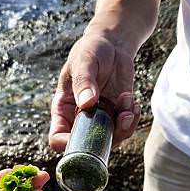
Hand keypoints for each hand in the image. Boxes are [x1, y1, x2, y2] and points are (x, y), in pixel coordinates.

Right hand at [49, 34, 140, 151]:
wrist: (112, 45)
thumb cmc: (91, 50)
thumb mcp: (84, 61)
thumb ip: (84, 81)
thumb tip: (87, 103)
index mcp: (63, 109)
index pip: (57, 138)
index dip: (68, 144)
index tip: (87, 135)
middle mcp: (79, 119)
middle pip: (86, 146)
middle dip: (107, 137)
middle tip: (122, 116)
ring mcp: (99, 119)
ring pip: (109, 141)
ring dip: (124, 126)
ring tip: (129, 102)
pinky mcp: (116, 115)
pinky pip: (124, 129)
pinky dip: (132, 118)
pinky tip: (132, 100)